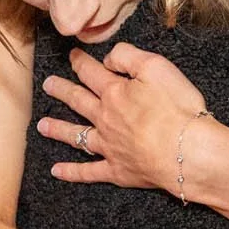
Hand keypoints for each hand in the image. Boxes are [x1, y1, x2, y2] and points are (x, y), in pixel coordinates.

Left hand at [40, 41, 210, 190]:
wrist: (187, 152)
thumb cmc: (177, 108)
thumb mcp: (157, 67)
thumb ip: (128, 56)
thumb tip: (108, 59)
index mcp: (115, 92)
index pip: (92, 73)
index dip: (80, 62)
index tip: (72, 56)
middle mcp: (105, 119)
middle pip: (78, 101)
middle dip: (61, 90)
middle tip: (47, 85)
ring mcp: (109, 146)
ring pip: (76, 135)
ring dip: (58, 129)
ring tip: (41, 125)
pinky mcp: (118, 170)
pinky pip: (89, 172)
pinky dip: (71, 172)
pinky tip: (57, 171)